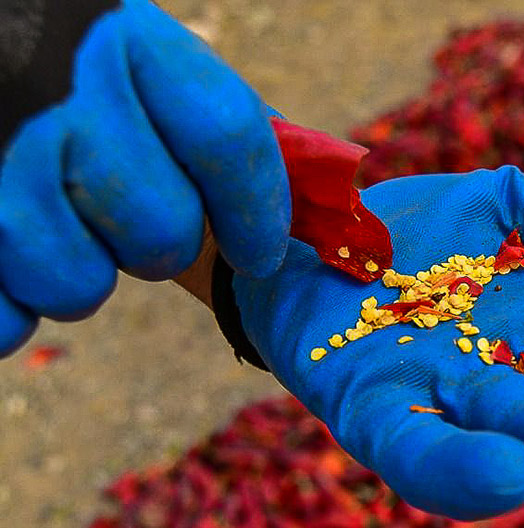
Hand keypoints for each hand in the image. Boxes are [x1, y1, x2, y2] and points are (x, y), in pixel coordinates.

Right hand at [0, 0, 289, 355]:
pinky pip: (0, 317)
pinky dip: (8, 307)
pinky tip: (6, 265)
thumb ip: (207, 119)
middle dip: (159, 247)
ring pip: (76, 284)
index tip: (261, 256)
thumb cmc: (57, 60)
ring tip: (58, 229)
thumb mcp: (133, 57)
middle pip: (162, 230)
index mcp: (126, 42)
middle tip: (130, 226)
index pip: (229, 139)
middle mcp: (58, 95)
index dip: (258, 214)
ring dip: (79, 275)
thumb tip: (319, 193)